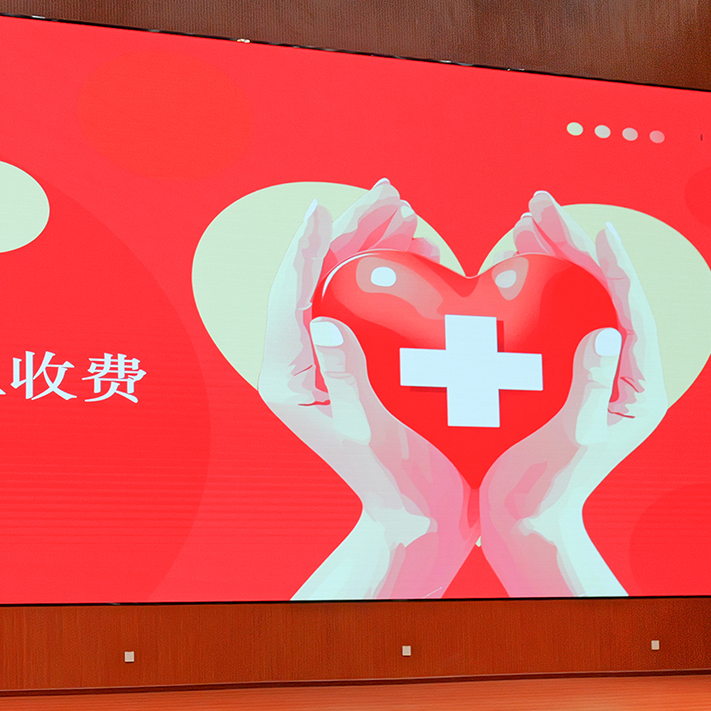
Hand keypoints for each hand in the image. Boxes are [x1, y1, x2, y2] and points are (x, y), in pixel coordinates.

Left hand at [259, 179, 475, 599]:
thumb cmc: (395, 480)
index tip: (325, 206)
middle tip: (392, 194)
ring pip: (344, 285)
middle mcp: (300, 364)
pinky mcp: (357, 362)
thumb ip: (345, 378)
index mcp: (286, 378)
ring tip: (411, 212)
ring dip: (375, 244)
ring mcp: (328, 361)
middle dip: (352, 232)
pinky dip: (395, 272)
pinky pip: (369, 304)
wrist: (419, 516)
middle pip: (317, 279)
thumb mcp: (368, 429)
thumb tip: (323, 324)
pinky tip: (424, 249)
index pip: (289, 297)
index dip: (307, 247)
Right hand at [478, 192, 668, 596]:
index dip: (615, 267)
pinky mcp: (562, 375)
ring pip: (579, 298)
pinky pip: (554, 318)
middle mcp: (622, 374)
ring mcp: (592, 372)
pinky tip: (512, 263)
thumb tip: (607, 332)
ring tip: (525, 220)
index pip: (634, 313)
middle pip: (603, 293)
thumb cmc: (543, 491)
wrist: (521, 524)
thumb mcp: (570, 438)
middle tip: (539, 204)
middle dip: (573, 245)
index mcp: (639, 389)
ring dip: (553, 256)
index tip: (597, 228)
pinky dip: (534, 286)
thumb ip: (589, 386)